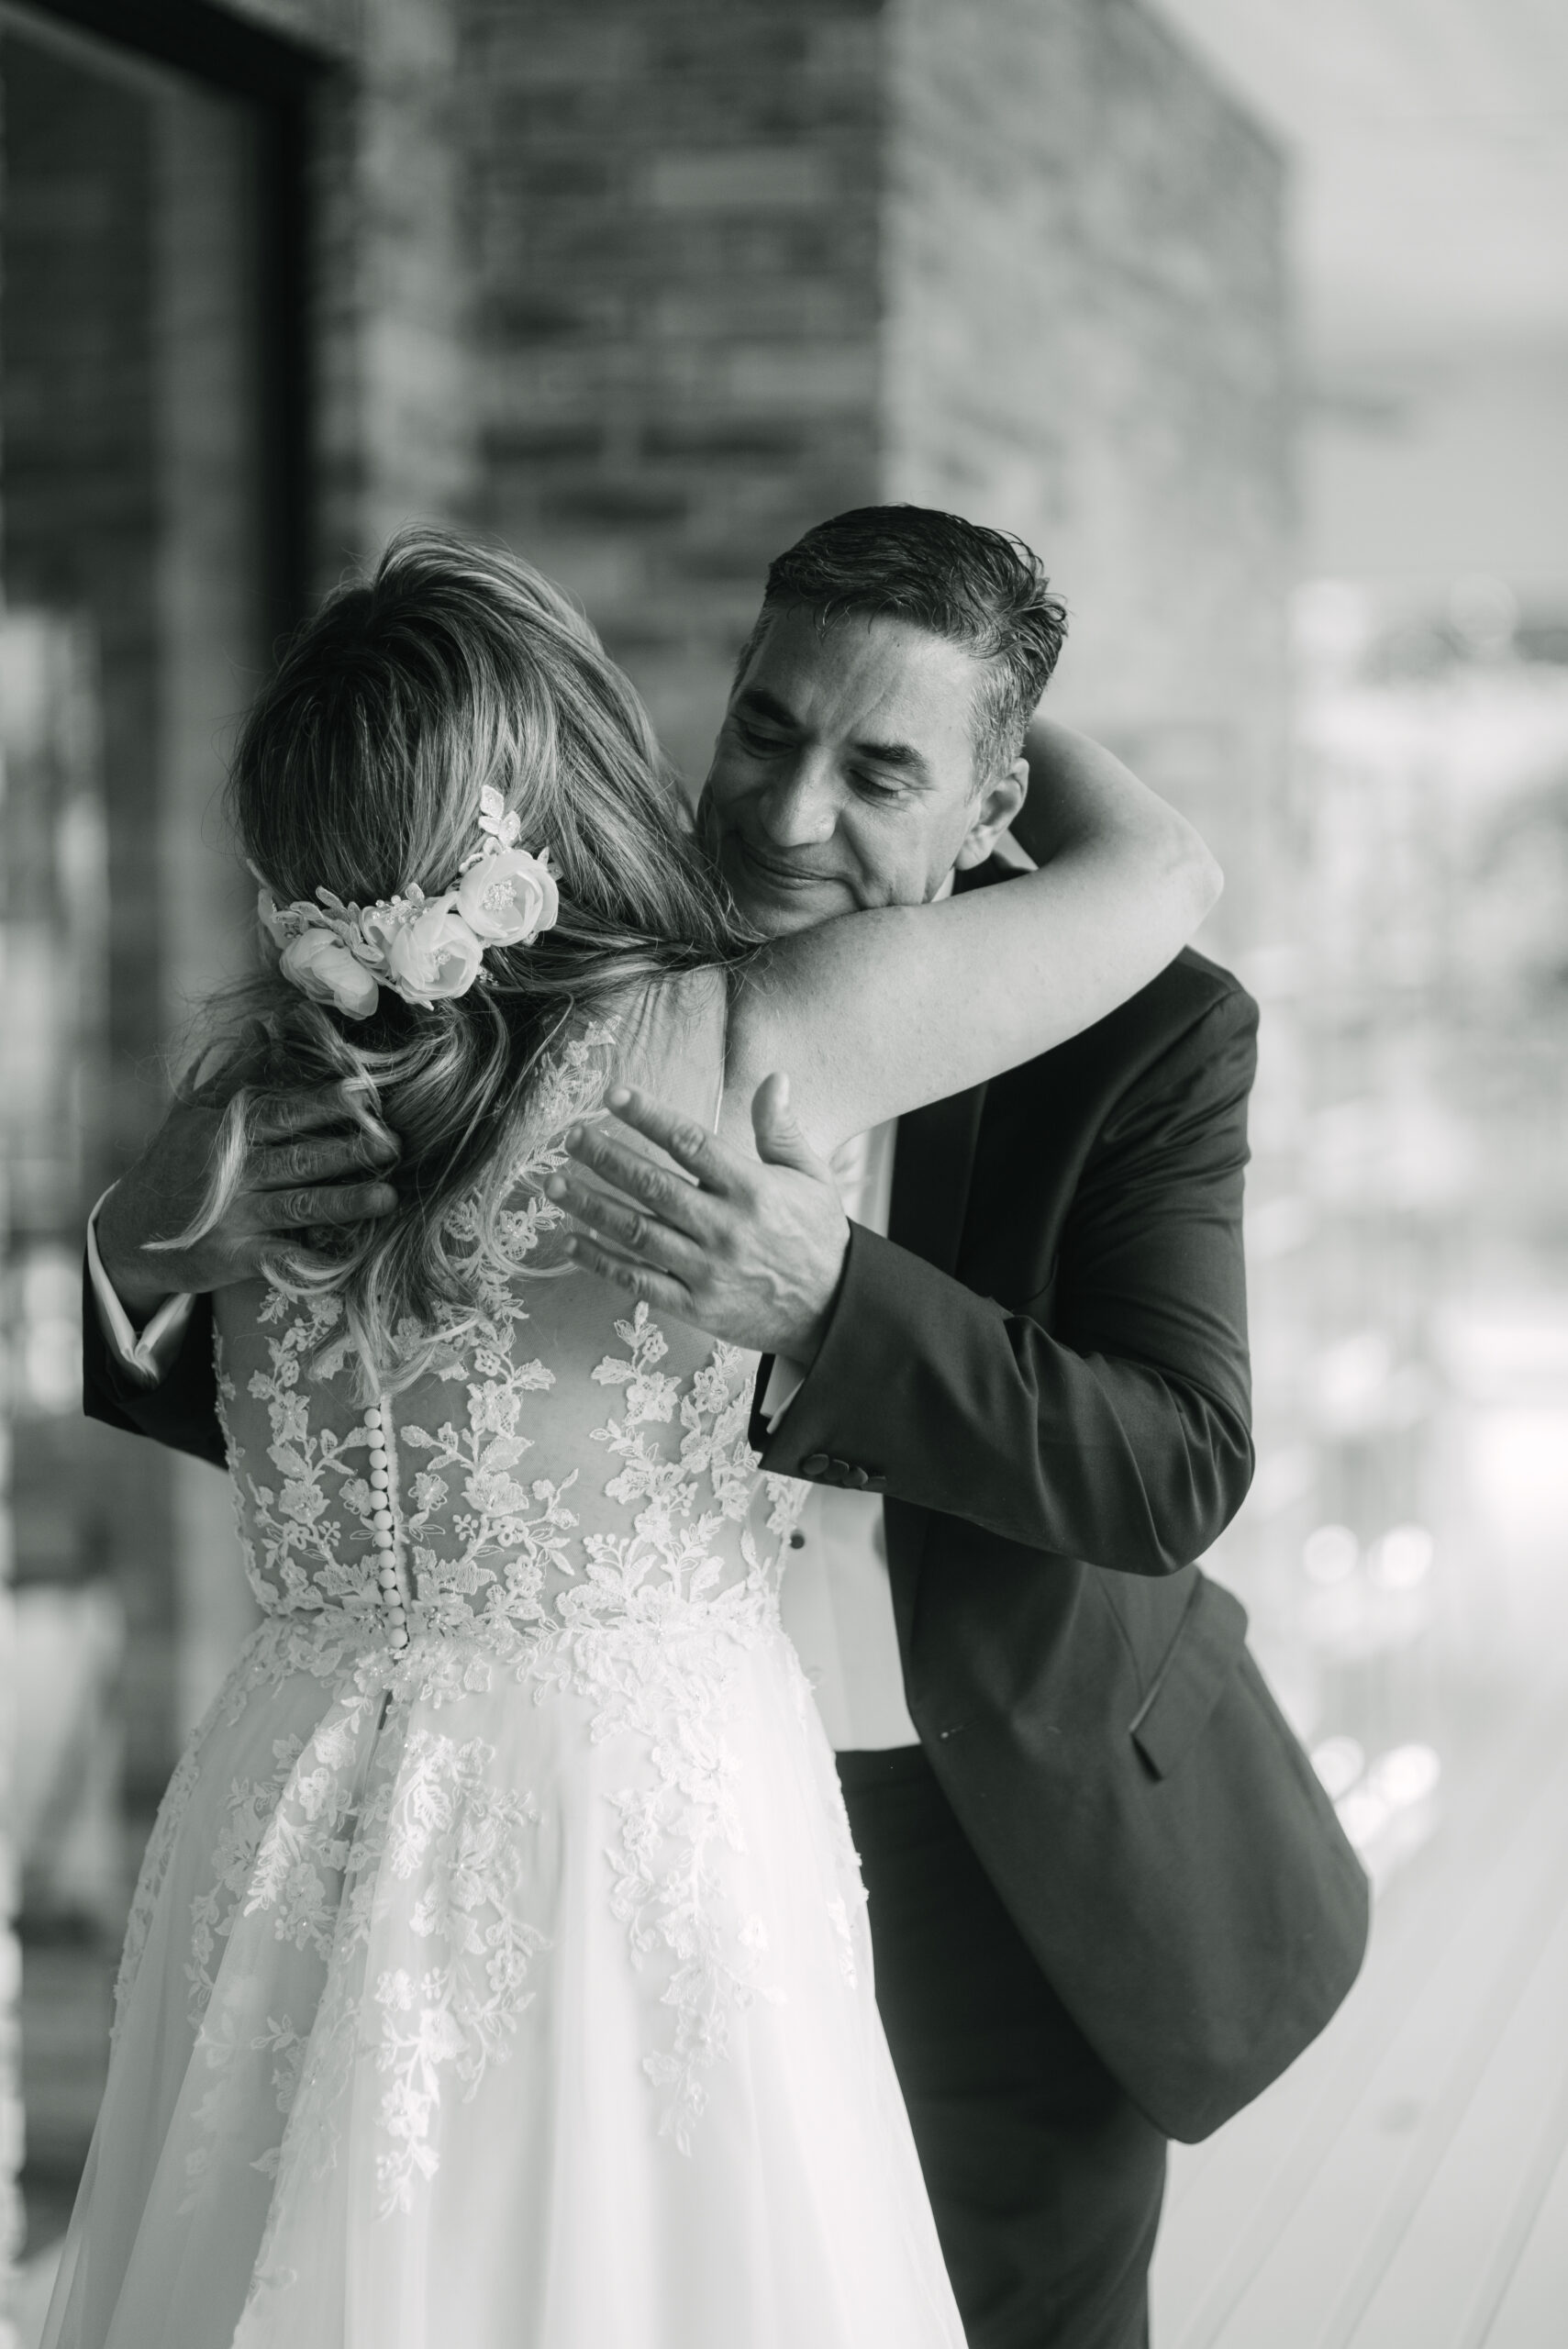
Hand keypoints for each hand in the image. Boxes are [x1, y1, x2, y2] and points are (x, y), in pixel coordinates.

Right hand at [96, 1083, 399, 1317]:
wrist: (130, 1228)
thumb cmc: (173, 1162)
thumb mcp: (193, 1111)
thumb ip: (235, 1072)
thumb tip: (263, 1026)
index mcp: (229, 1129)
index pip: (284, 1112)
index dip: (326, 1104)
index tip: (366, 1094)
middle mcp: (233, 1170)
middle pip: (299, 1156)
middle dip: (348, 1150)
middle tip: (394, 1143)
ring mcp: (234, 1214)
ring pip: (299, 1203)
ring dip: (345, 1201)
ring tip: (389, 1197)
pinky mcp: (234, 1255)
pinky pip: (281, 1254)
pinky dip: (312, 1256)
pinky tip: (349, 1256)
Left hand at [548, 1074, 849, 1362]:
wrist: (832, 1311)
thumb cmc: (816, 1237)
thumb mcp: (811, 1177)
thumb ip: (782, 1130)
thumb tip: (772, 1079)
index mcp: (752, 1189)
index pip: (691, 1142)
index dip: (649, 1116)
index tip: (615, 1096)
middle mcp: (725, 1227)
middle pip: (652, 1186)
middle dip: (606, 1158)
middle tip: (573, 1138)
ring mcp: (706, 1269)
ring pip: (635, 1232)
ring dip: (590, 1206)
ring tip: (554, 1185)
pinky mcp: (694, 1305)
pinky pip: (637, 1281)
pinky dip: (600, 1262)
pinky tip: (571, 1242)